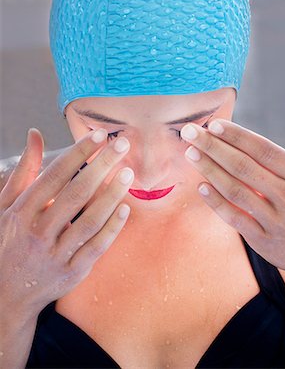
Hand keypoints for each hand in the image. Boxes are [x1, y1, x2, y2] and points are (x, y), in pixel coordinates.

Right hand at [0, 128, 133, 318]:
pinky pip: (95, 248)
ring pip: (89, 221)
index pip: (54, 176)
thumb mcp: (6, 205)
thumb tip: (35, 134)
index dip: (78, 153)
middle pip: (75, 194)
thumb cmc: (7, 242)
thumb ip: (25, 170)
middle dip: (101, 166)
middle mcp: (37, 233)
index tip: (99, 136)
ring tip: (128, 172)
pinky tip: (125, 208)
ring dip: (111, 195)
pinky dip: (111, 228)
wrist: (5, 294)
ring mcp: (55, 255)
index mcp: (21, 213)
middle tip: (122, 145)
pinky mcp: (71, 273)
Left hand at [181, 119, 284, 276]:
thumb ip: (280, 160)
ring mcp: (276, 220)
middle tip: (190, 132)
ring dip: (210, 170)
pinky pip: (236, 219)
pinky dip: (217, 203)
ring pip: (236, 191)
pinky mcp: (264, 241)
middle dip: (214, 147)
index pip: (263, 150)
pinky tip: (201, 187)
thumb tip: (241, 136)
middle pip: (244, 167)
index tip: (214, 124)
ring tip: (191, 153)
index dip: (238, 136)